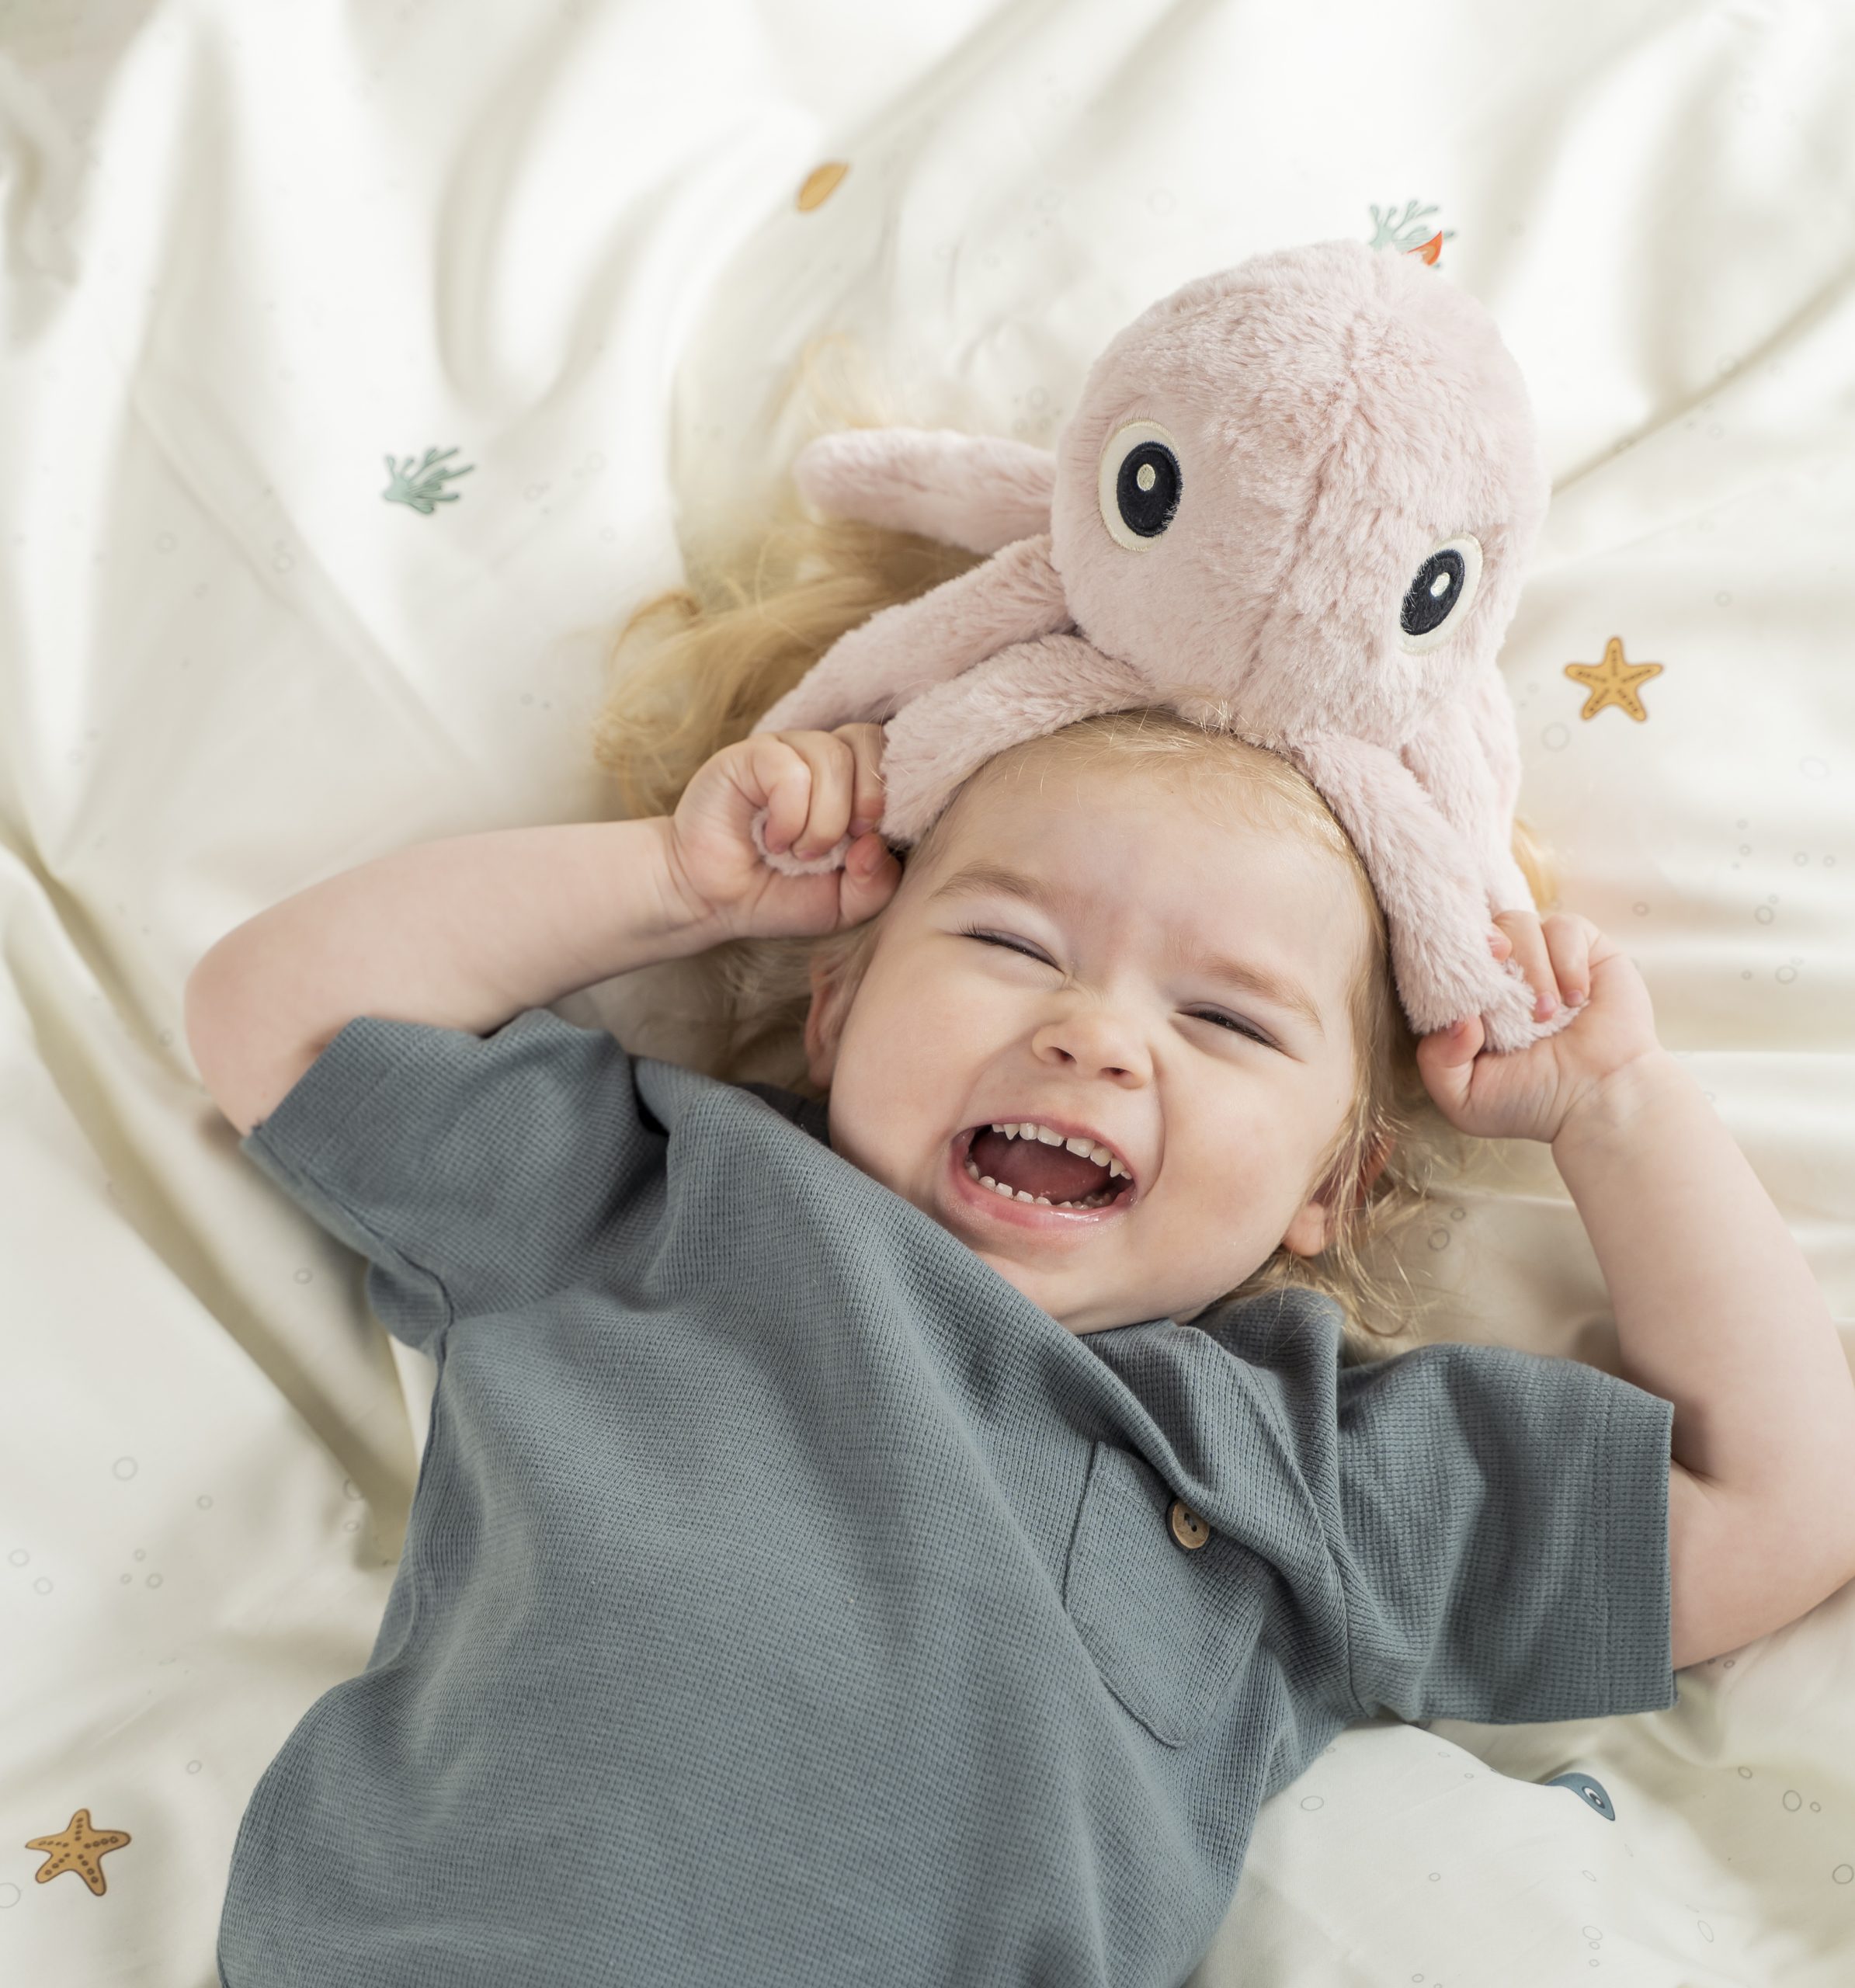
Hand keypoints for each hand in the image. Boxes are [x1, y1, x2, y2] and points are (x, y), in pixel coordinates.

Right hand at [661, 724, 902, 942]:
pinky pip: (789, 770)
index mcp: (854, 783)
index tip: (874, 841)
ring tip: (799, 852)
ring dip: (824, 821)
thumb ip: (877, 883)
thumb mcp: (845, 904)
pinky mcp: (750, 756)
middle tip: (845, 844)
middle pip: (870, 742)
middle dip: (868, 801)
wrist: (714, 901)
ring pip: (833, 758)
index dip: (896, 795)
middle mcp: (823, 759)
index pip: (896, 755)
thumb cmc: (780, 894)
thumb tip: (875, 844)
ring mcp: (787, 752)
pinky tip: (774, 841)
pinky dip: (790, 816)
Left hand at [1415, 909, 1665, 1143]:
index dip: (1450, 960)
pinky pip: (1566, 926)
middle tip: (1503, 988)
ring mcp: (1545, 960)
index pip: (1448, 960)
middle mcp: (1506, 975)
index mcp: (1474, 1001)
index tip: (1464, 981)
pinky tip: (1576, 998)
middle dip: (1487, 951)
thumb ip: (1436, 1063)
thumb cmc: (1534, 1103)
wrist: (1600, 1102)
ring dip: (1531, 968)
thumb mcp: (1465, 1099)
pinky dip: (1568, 959)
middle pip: (1481, 931)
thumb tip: (1456, 1017)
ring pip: (1519, 923)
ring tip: (1547, 1015)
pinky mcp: (1587, 950)